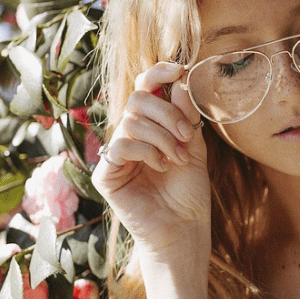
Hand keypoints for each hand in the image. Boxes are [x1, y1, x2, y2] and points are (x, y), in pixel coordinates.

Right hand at [92, 62, 210, 298]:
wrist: (184, 228)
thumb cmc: (188, 191)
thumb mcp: (194, 146)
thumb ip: (186, 116)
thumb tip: (179, 83)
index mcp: (150, 126)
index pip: (144, 88)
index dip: (157, 74)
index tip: (178, 69)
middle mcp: (129, 135)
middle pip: (138, 99)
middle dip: (167, 113)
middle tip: (185, 136)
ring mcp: (115, 154)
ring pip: (131, 120)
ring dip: (161, 136)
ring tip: (176, 158)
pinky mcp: (106, 174)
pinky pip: (120, 145)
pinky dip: (146, 151)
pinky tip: (161, 167)